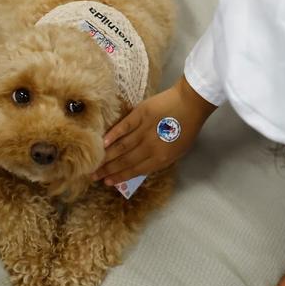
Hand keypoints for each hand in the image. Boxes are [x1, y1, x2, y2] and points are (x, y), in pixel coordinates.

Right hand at [92, 74, 217, 185]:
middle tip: (93, 175)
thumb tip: (140, 168)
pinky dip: (113, 135)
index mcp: (161, 158)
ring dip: (107, 156)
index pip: (136, 170)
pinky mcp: (140, 114)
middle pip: (125, 160)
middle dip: (108, 169)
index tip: (107, 182)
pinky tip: (103, 142)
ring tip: (94, 163)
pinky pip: (124, 127)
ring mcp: (144, 130)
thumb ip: (159, 161)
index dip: (120, 177)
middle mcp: (150, 147)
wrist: (191, 104)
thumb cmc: (187, 128)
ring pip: (122, 146)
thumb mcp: (177, 152)